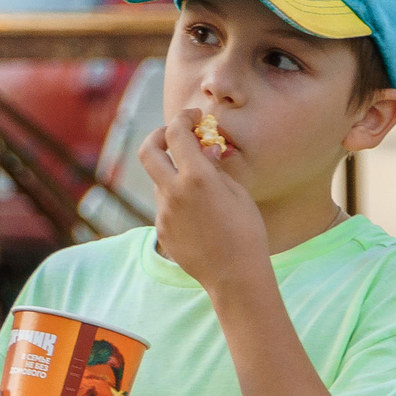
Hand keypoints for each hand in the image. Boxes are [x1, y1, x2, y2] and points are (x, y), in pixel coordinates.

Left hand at [139, 106, 271, 288]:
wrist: (235, 277)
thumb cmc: (247, 232)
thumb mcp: (238, 193)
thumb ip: (215, 167)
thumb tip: (204, 149)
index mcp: (196, 177)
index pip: (176, 133)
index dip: (184, 119)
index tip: (194, 118)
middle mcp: (173, 192)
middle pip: (148, 151)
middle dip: (159, 136)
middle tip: (174, 136)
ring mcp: (163, 212)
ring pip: (159, 180)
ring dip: (173, 173)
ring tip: (199, 186)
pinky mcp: (162, 230)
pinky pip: (164, 205)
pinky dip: (177, 199)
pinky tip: (199, 215)